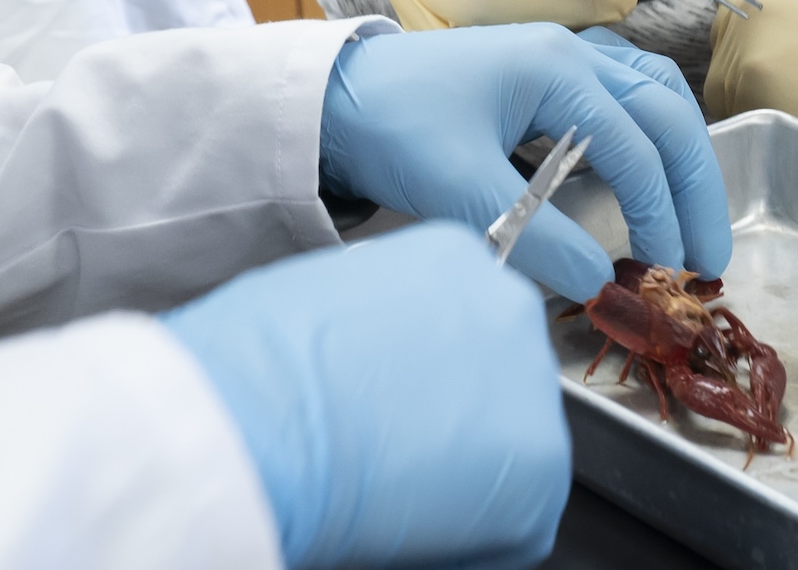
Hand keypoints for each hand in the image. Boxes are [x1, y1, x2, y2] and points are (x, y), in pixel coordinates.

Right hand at [164, 225, 568, 569]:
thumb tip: (374, 363)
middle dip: (456, 423)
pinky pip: (516, 521)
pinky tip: (411, 532)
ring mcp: (531, 386)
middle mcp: (506, 307)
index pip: (460, 325)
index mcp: (453, 257)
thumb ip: (375, 323)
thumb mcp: (321, 301)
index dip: (425, 381)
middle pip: (497, 382)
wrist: (258, 424)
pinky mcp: (539, 468)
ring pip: (513, 451)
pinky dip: (471, 539)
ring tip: (396, 494)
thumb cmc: (259, 365)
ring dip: (468, 479)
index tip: (396, 410)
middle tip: (396, 456)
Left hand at [318, 25, 730, 300]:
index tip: (668, 268)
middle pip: (665, 109)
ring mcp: (561, 56)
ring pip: (652, 93)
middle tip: (709, 255)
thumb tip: (599, 282)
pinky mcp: (545, 76)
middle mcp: (571, 52)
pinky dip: (650, 134)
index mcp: (555, 68)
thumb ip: (535, 237)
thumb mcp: (460, 191)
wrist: (335, 96)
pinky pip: (623, 93)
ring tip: (691, 215)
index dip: (660, 209)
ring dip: (680, 152)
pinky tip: (645, 174)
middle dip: (694, 183)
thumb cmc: (392, 129)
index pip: (635, 142)